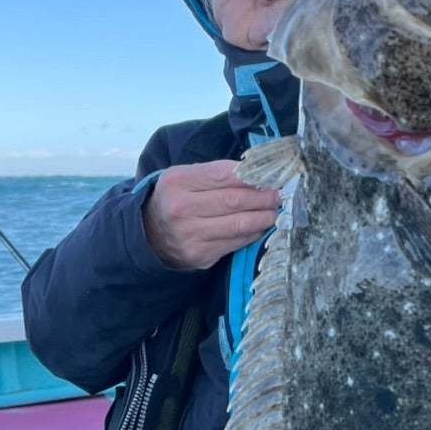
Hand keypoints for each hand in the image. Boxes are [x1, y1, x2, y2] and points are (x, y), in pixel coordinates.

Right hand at [142, 160, 281, 269]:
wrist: (149, 235)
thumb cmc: (176, 199)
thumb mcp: (186, 177)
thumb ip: (217, 173)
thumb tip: (259, 174)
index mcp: (178, 182)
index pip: (224, 175)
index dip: (253, 175)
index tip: (272, 176)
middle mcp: (181, 209)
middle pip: (234, 201)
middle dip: (264, 197)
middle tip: (280, 195)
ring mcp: (190, 235)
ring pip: (239, 225)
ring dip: (264, 217)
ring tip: (276, 211)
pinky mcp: (200, 256)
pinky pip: (235, 243)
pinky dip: (253, 234)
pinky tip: (260, 226)